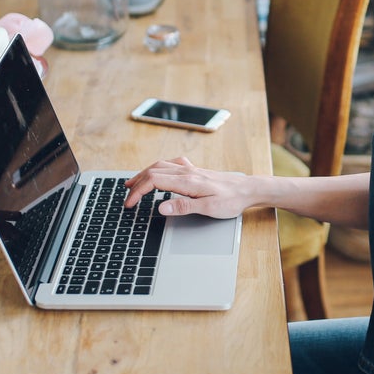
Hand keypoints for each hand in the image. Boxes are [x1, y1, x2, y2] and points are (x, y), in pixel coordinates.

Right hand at [123, 156, 250, 218]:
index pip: (153, 181)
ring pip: (160, 166)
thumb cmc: (231, 200)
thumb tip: (161, 207)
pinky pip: (170, 165)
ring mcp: (190, 169)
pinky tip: (157, 173)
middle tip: (126, 195)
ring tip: (133, 183)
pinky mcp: (195, 170)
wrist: (247, 189)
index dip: (138, 192)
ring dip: (144, 174)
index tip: (129, 204)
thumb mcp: (209, 208)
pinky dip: (157, 169)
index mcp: (188, 180)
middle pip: (153, 171)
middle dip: (136, 183)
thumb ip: (184, 207)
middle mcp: (187, 171)